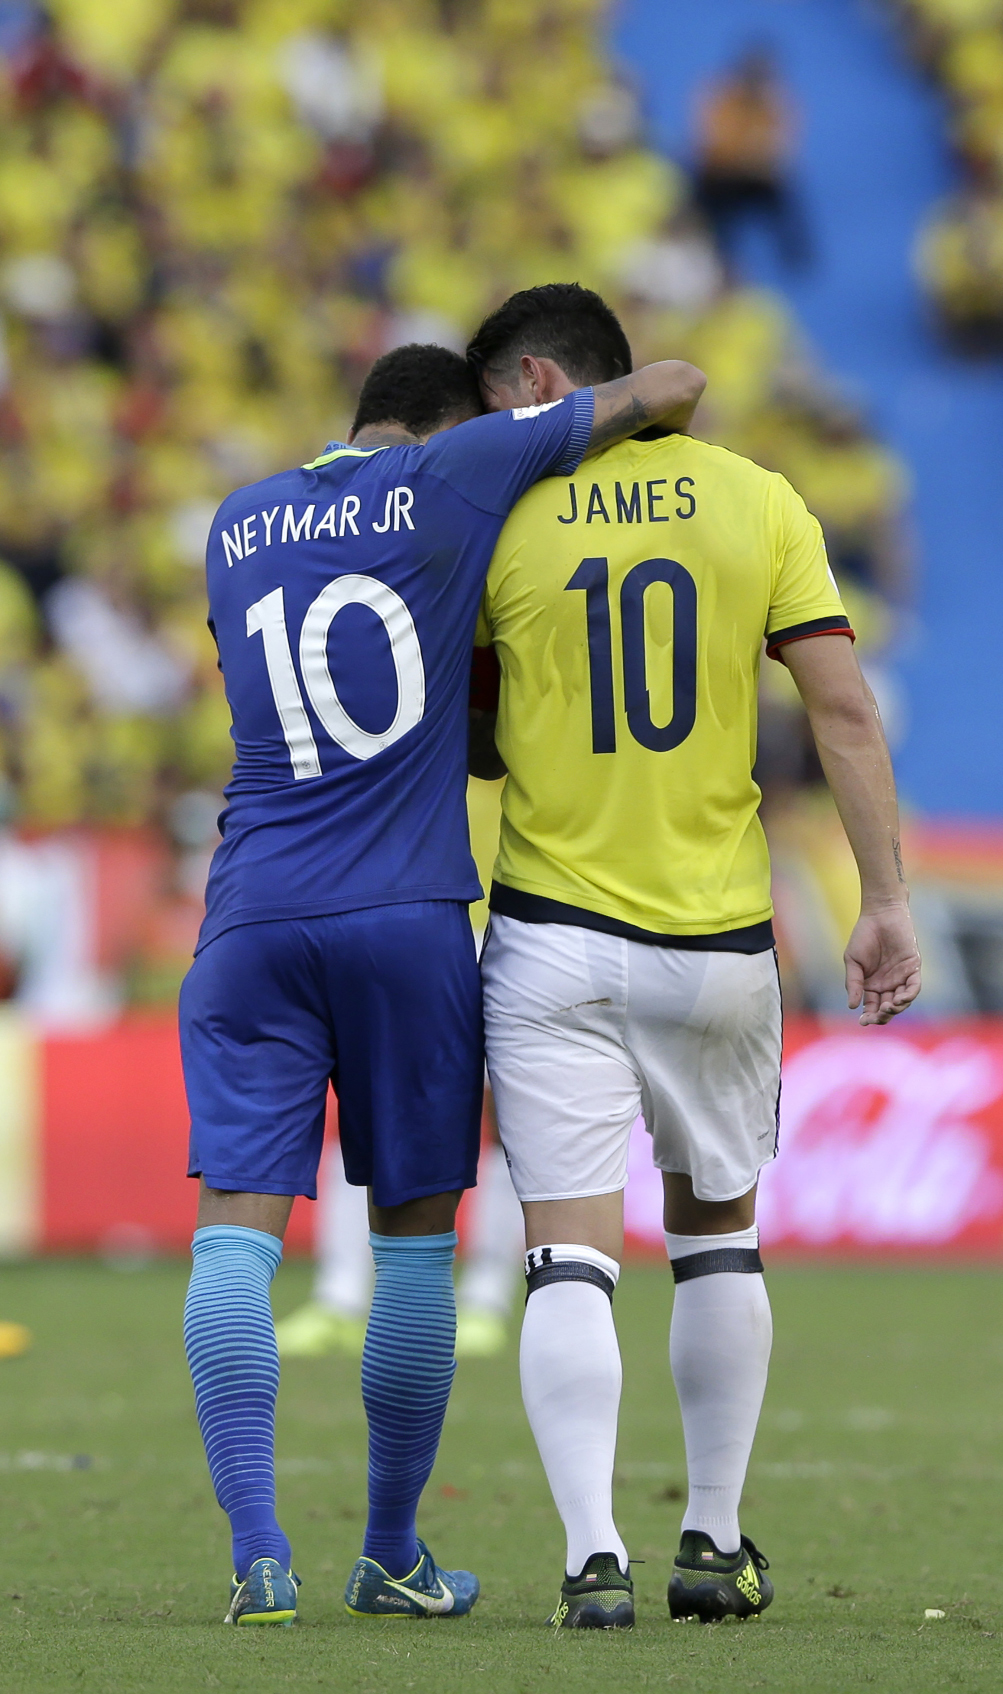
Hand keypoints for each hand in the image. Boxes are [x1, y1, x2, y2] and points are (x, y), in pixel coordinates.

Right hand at [844, 905, 921, 1025]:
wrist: (880, 915)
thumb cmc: (863, 936)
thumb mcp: (852, 961)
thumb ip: (854, 983)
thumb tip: (852, 1006)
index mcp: (872, 985)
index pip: (872, 1007)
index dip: (868, 1016)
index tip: (862, 1022)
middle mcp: (887, 985)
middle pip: (888, 1008)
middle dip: (882, 1016)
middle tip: (876, 1017)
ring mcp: (901, 978)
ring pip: (902, 1002)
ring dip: (896, 1008)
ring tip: (888, 1007)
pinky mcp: (912, 968)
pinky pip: (913, 987)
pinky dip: (908, 996)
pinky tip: (899, 1000)